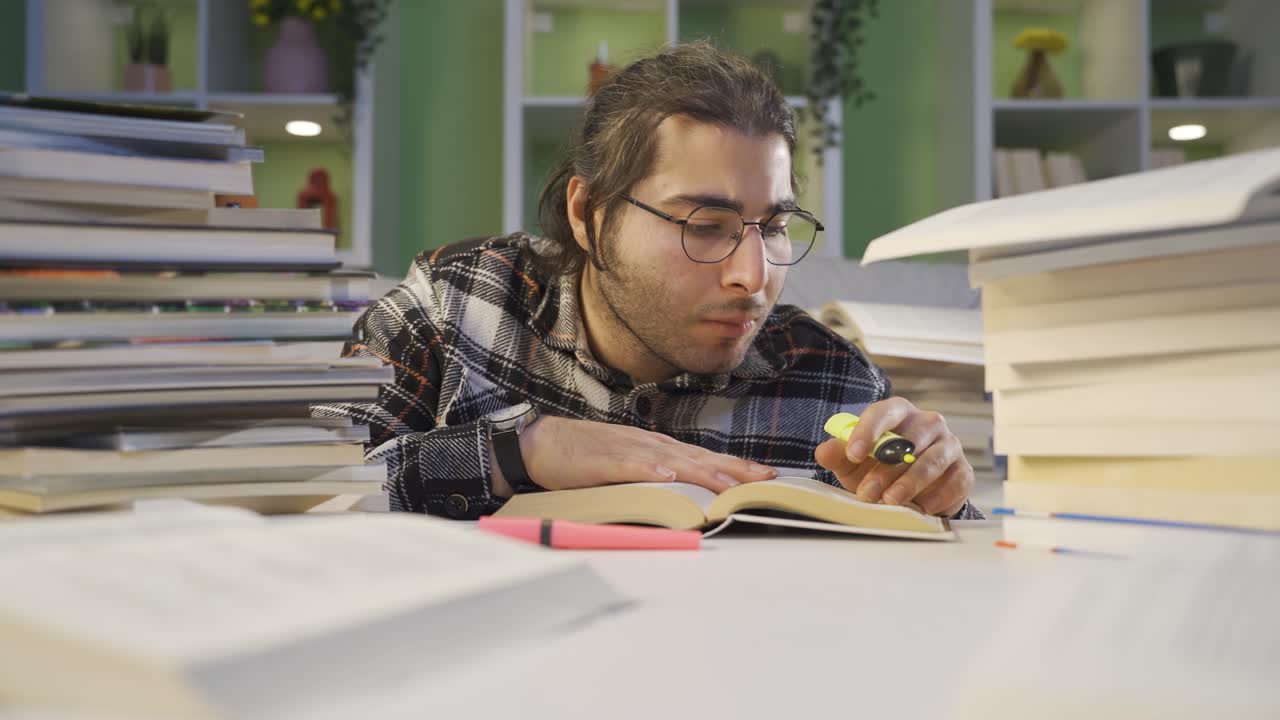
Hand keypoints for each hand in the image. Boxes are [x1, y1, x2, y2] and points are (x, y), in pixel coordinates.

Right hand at [493, 415, 777, 496]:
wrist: (540, 442)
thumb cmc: (582, 456)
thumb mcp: (625, 464)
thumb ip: (653, 473)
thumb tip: (683, 488)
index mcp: (655, 448)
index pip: (703, 457)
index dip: (735, 465)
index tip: (765, 474)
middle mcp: (648, 445)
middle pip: (698, 457)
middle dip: (734, 468)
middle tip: (766, 479)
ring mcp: (625, 449)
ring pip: (671, 461)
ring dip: (702, 472)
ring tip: (730, 484)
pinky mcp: (601, 459)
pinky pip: (628, 465)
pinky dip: (649, 469)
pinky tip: (667, 476)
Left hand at [814, 397, 972, 516]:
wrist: (911, 489)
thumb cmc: (878, 467)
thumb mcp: (853, 462)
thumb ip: (838, 454)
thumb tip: (824, 451)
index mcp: (898, 412)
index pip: (883, 412)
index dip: (867, 431)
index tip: (853, 454)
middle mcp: (928, 423)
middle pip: (910, 440)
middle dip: (885, 469)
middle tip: (867, 493)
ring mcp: (949, 445)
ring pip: (933, 460)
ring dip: (910, 483)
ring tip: (890, 501)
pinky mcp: (963, 470)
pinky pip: (956, 480)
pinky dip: (939, 495)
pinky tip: (922, 507)